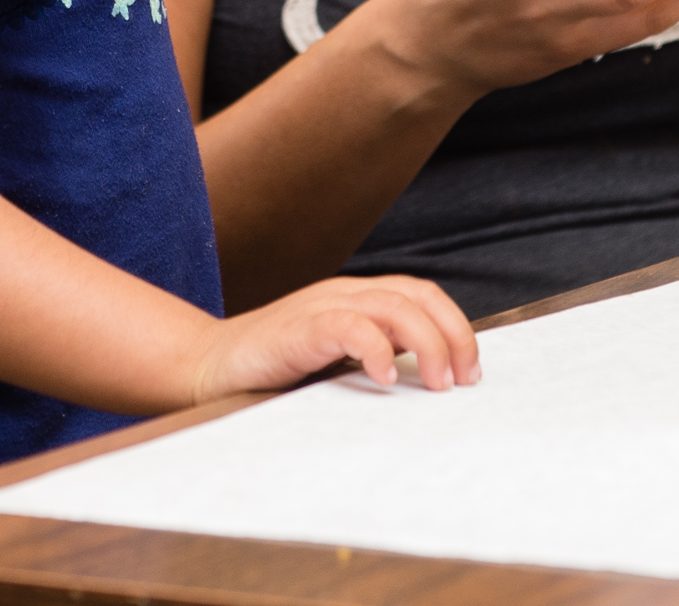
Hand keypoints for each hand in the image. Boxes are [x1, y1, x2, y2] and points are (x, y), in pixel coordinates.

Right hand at [188, 275, 479, 402]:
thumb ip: (372, 357)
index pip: (420, 294)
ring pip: (392, 306)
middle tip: (465, 379)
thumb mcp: (333, 360)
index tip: (471, 372)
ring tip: (438, 383)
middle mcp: (342, 294)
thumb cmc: (272, 371)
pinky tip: (386, 379)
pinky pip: (348, 326)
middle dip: (452, 334)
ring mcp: (320, 307)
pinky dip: (375, 349)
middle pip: (416, 294)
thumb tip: (427, 383)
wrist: (206, 367)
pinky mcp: (298, 329)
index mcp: (354, 298)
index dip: (454, 326)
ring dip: (426, 344)